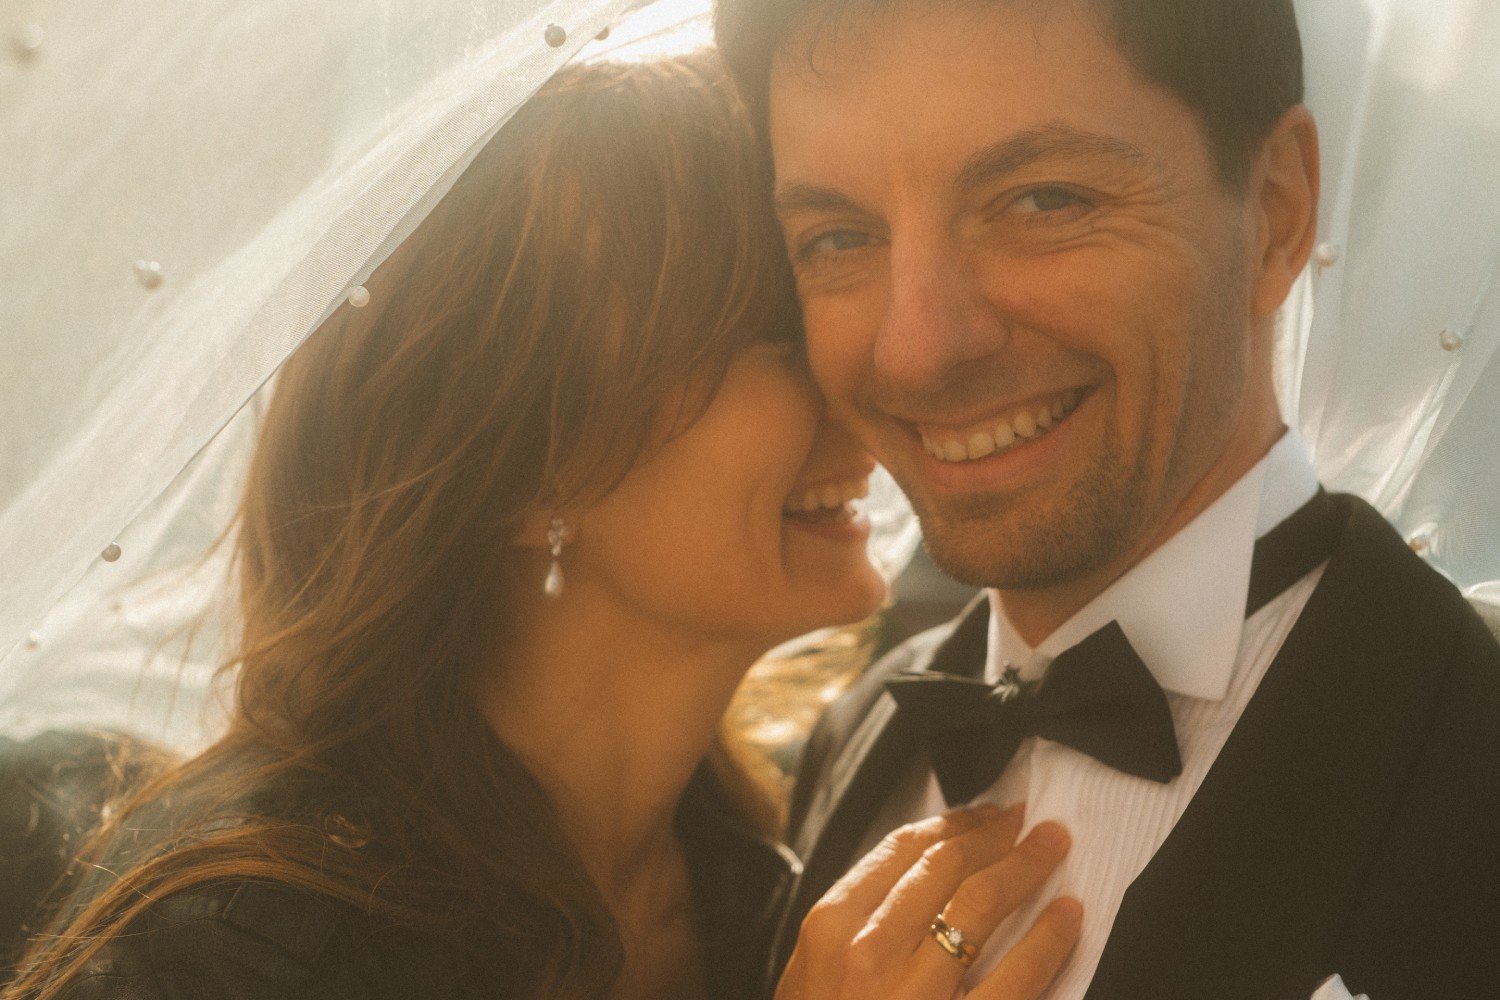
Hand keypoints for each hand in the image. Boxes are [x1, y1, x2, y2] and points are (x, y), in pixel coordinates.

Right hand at [776, 804, 1079, 999]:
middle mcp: (870, 952)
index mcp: (831, 927)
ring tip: (1054, 849)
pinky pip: (1016, 978)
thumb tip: (918, 872)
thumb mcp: (808, 975)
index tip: (982, 815)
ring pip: (981, 906)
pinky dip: (1049, 939)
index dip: (951, 825)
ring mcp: (915, 993)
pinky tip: (1068, 916)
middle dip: (994, 836)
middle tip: (1026, 821)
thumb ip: (853, 923)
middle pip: (946, 868)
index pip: (901, 851)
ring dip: (1025, 867)